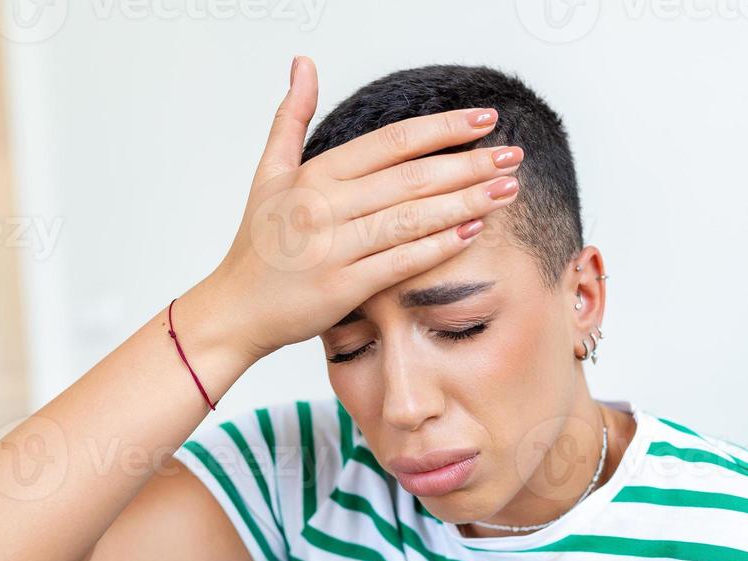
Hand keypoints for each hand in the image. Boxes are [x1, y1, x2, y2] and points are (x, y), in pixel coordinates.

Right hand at [206, 55, 524, 359]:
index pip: (391, 142)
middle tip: (512, 155)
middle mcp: (324, 206)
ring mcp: (333, 247)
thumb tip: (302, 64)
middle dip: (469, 164)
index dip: (442, 128)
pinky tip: (472, 230)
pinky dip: (438, 246)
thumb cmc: (258, 246)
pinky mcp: (342, 286)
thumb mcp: (269, 173)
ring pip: (412, 217)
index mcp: (314, 175)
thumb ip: (291, 118)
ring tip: (507, 190)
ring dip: (465, 201)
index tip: (483, 120)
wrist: (235, 311)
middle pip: (411, 177)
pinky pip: (400, 261)